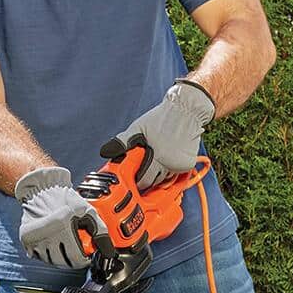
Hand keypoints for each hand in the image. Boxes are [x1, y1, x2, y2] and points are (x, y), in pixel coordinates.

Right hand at [15, 167, 107, 268]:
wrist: (42, 190)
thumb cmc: (65, 199)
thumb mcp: (88, 211)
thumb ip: (100, 231)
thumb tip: (108, 251)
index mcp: (62, 225)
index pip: (76, 258)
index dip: (84, 260)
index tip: (86, 256)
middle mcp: (47, 233)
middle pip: (64, 262)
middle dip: (73, 258)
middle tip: (77, 249)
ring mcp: (35, 238)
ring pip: (52, 261)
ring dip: (61, 257)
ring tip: (65, 244)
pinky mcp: (26, 240)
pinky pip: (40, 256)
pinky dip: (48, 253)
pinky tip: (53, 242)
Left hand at [100, 80, 214, 189]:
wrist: (186, 110)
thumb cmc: (161, 118)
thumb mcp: (137, 127)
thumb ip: (122, 142)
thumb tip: (105, 152)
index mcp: (155, 156)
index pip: (144, 181)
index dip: (137, 182)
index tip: (133, 180)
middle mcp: (169, 163)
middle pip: (155, 182)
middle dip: (147, 179)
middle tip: (141, 171)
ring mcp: (179, 165)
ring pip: (166, 179)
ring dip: (159, 174)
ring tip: (155, 160)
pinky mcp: (188, 163)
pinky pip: (176, 173)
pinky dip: (171, 169)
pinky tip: (167, 157)